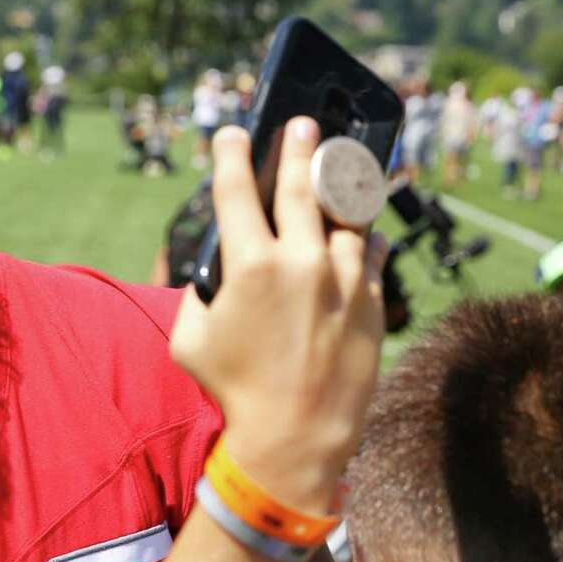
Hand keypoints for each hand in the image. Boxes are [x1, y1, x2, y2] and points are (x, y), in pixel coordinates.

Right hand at [170, 118, 386, 511]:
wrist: (296, 439)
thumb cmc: (234, 391)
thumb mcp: (190, 340)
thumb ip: (197, 293)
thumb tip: (216, 269)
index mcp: (248, 265)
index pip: (237, 190)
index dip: (232, 154)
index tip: (233, 133)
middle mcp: (299, 261)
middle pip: (300, 184)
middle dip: (299, 147)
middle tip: (303, 123)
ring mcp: (341, 279)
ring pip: (346, 214)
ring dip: (342, 185)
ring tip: (343, 163)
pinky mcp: (370, 302)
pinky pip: (372, 253)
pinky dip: (367, 236)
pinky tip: (366, 227)